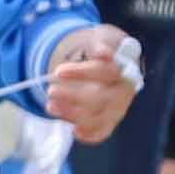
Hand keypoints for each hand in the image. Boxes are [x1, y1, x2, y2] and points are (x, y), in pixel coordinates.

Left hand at [45, 26, 143, 142]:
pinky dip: (89, 134)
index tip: (58, 71)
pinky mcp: (109, 121)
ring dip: (72, 114)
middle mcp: (123, 92)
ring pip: (98, 117)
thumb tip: (103, 54)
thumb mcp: (99, 38)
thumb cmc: (101, 49)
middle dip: (73, 96)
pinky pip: (101, 133)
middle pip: (101, 99)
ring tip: (51, 106)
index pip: (104, 72)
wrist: (105, 61)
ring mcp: (117, 109)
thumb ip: (99, 45)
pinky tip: (74, 131)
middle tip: (51, 90)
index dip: (81, 73)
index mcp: (124, 70)